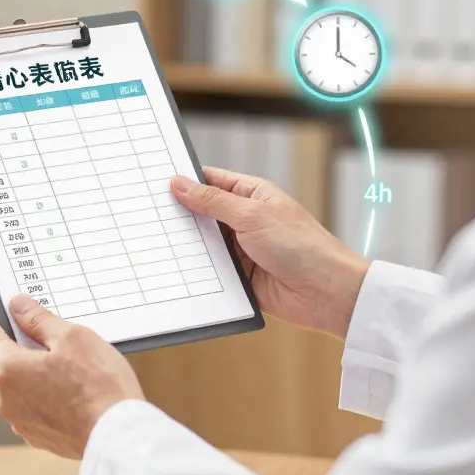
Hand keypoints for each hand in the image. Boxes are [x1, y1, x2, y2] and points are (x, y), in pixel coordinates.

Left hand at [0, 296, 143, 459]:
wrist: (118, 436)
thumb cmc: (98, 386)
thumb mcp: (71, 337)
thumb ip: (38, 319)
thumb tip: (18, 306)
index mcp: (7, 370)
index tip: (11, 309)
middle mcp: (5, 400)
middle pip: (4, 361)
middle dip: (25, 346)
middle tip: (57, 338)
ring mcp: (20, 422)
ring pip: (21, 385)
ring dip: (38, 372)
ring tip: (74, 369)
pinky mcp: (38, 437)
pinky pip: (35, 407)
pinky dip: (48, 396)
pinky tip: (75, 392)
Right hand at [171, 168, 369, 339]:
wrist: (326, 294)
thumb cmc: (302, 247)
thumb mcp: (252, 216)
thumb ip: (212, 202)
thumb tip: (180, 184)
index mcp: (252, 195)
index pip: (211, 181)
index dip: (185, 180)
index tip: (156, 181)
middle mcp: (245, 220)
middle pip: (203, 213)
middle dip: (180, 215)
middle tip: (147, 213)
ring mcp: (242, 249)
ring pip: (203, 243)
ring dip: (187, 245)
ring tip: (153, 241)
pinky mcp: (239, 277)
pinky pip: (210, 271)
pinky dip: (196, 270)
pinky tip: (174, 268)